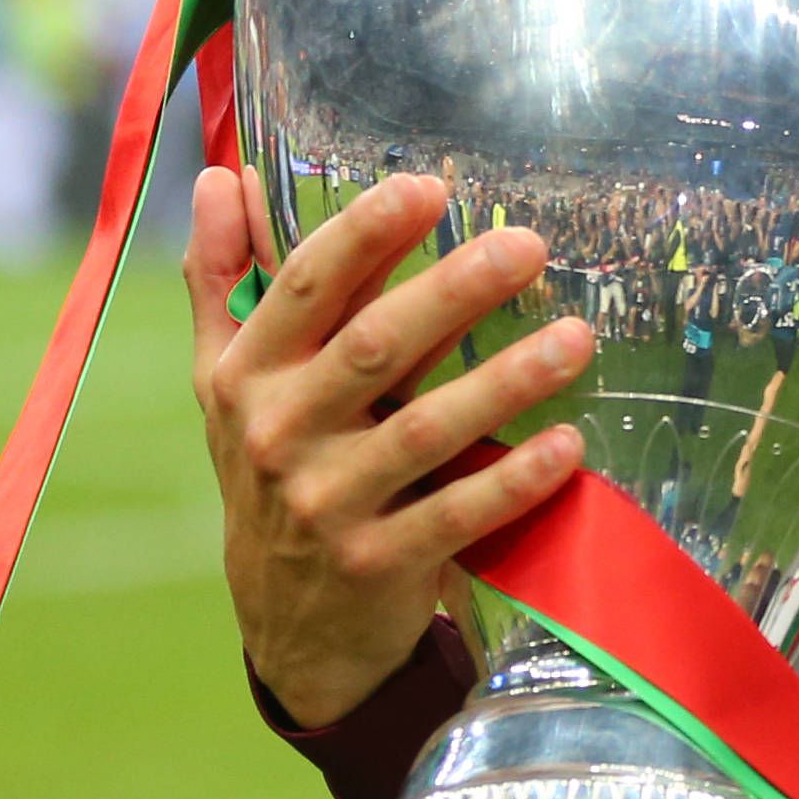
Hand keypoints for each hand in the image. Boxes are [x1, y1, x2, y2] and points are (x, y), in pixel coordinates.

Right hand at [183, 167, 594, 728]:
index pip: (306, 288)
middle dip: (453, 292)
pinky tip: (568, 444)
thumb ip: (223, 278)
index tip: (428, 187)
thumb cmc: (270, 472)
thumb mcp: (227, 381)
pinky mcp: (379, 564)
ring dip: (504, 381)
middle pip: (373, 347)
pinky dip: (512, 479)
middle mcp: (278, 434)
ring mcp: (327, 504)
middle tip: (528, 247)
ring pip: (424, 429)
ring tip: (576, 338)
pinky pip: (456, 515)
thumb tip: (222, 174)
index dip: (364, 234)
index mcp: (247, 374)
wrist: (285, 624)